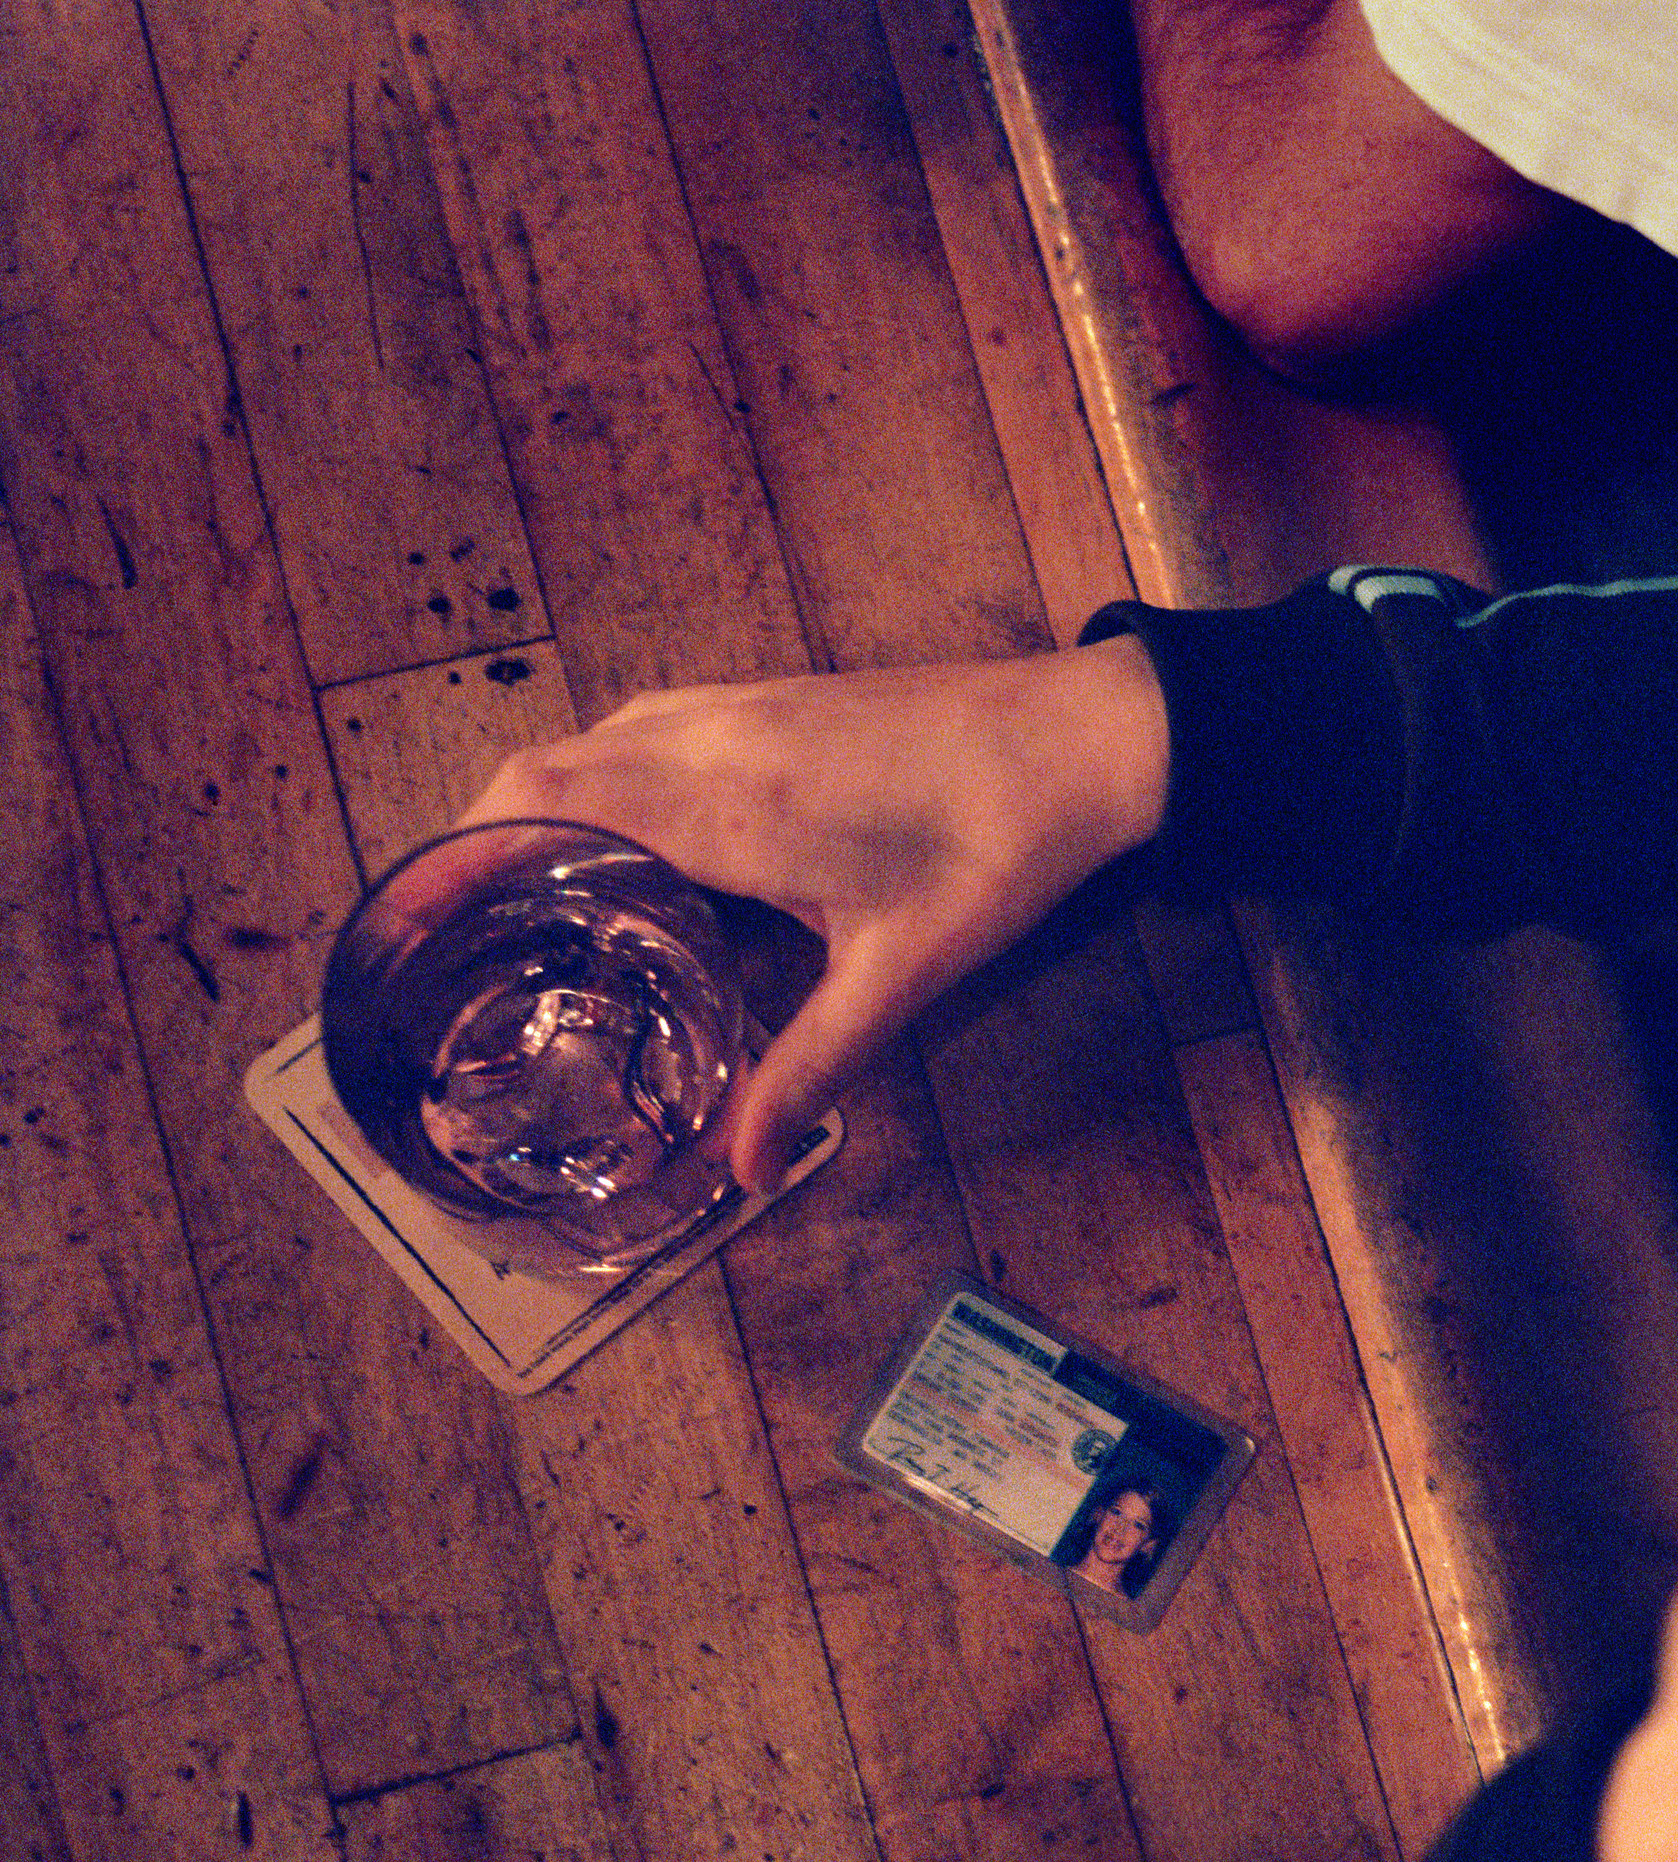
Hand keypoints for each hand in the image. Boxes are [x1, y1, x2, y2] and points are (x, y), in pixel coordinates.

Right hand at [458, 639, 1170, 1190]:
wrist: (1084, 739)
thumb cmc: (999, 849)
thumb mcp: (900, 976)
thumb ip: (808, 1067)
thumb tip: (739, 1163)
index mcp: (722, 804)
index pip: (535, 809)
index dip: (454, 861)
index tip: (410, 924)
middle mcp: (710, 738)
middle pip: (536, 772)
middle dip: (477, 848)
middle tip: (453, 938)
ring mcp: (741, 705)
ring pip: (590, 743)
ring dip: (539, 810)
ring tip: (523, 904)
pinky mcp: (776, 698)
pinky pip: (646, 729)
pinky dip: (604, 782)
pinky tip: (632, 851)